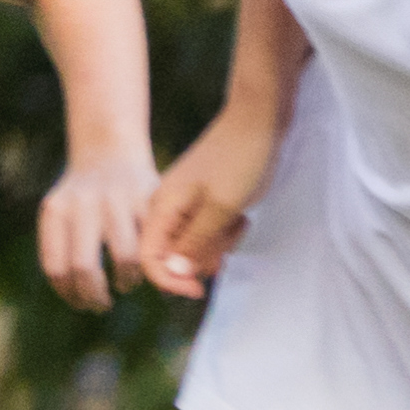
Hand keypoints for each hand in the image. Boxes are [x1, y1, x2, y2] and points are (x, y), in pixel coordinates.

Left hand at [28, 158, 147, 309]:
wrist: (109, 152)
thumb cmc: (83, 199)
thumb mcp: (62, 214)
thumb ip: (64, 250)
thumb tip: (82, 301)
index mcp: (55, 210)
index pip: (56, 267)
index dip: (69, 294)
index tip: (80, 304)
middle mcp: (82, 203)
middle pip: (84, 268)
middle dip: (94, 296)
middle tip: (101, 304)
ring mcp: (116, 199)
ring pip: (124, 258)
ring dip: (126, 280)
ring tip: (125, 283)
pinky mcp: (147, 197)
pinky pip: (152, 243)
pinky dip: (151, 262)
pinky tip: (146, 266)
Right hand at [120, 108, 278, 296]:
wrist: (259, 119)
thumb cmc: (239, 158)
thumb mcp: (221, 208)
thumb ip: (196, 244)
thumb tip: (174, 276)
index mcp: (162, 208)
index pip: (151, 260)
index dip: (171, 281)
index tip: (201, 289)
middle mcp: (169, 209)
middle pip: (176, 257)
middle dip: (204, 258)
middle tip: (229, 236)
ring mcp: (188, 206)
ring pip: (196, 247)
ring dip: (220, 245)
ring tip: (238, 221)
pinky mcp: (206, 203)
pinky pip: (210, 234)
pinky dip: (226, 233)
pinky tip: (241, 216)